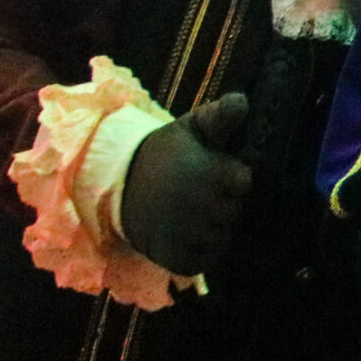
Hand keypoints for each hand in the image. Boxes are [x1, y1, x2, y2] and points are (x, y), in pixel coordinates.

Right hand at [120, 94, 250, 275]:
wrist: (117, 188)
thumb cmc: (163, 155)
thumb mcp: (190, 128)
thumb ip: (220, 115)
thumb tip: (244, 101)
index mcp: (210, 173)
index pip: (244, 182)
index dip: (231, 177)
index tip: (212, 171)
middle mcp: (203, 207)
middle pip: (236, 211)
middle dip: (223, 201)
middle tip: (197, 192)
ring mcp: (191, 236)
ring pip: (224, 236)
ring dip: (214, 227)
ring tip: (189, 212)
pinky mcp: (180, 260)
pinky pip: (207, 258)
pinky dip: (201, 249)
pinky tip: (184, 232)